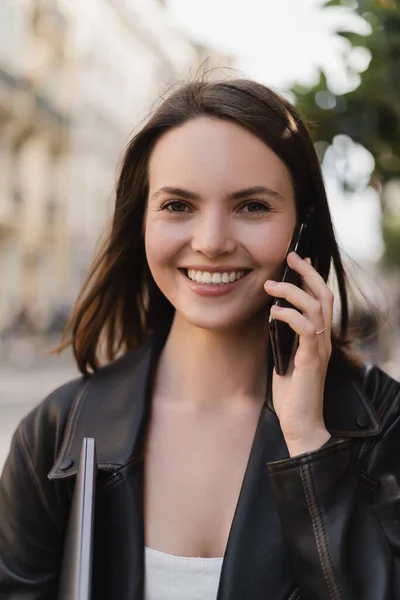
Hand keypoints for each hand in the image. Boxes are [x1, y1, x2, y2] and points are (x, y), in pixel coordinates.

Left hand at [264, 251, 332, 456]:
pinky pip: (306, 329)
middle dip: (308, 272)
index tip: (297, 260)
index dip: (311, 277)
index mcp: (318, 338)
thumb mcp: (284, 358)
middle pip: (324, 295)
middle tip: (291, 256)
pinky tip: (274, 313)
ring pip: (316, 307)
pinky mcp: (311, 360)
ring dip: (292, 291)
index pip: (321, 299)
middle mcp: (323, 340)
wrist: (300, 425)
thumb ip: (282, 337)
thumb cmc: (292, 394)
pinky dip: (289, 315)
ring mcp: (319, 349)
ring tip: (271, 285)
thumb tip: (270, 315)